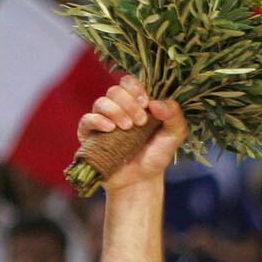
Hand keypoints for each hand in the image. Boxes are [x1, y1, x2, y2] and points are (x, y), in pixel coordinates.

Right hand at [77, 75, 186, 191]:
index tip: (146, 103)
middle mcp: (117, 108)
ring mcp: (101, 120)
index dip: (135, 88)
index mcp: (136, 103)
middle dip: (129, 103)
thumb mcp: (174, 136)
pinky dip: (98, 120)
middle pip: (115, 90)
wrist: (141, 179)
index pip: (129, 82)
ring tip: (128, 128)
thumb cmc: (156, 155)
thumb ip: (174, 117)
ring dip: (116, 111)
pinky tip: (111, 129)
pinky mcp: (89, 134)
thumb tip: (156, 103)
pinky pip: (87, 119)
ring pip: (101, 102)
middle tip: (141, 122)